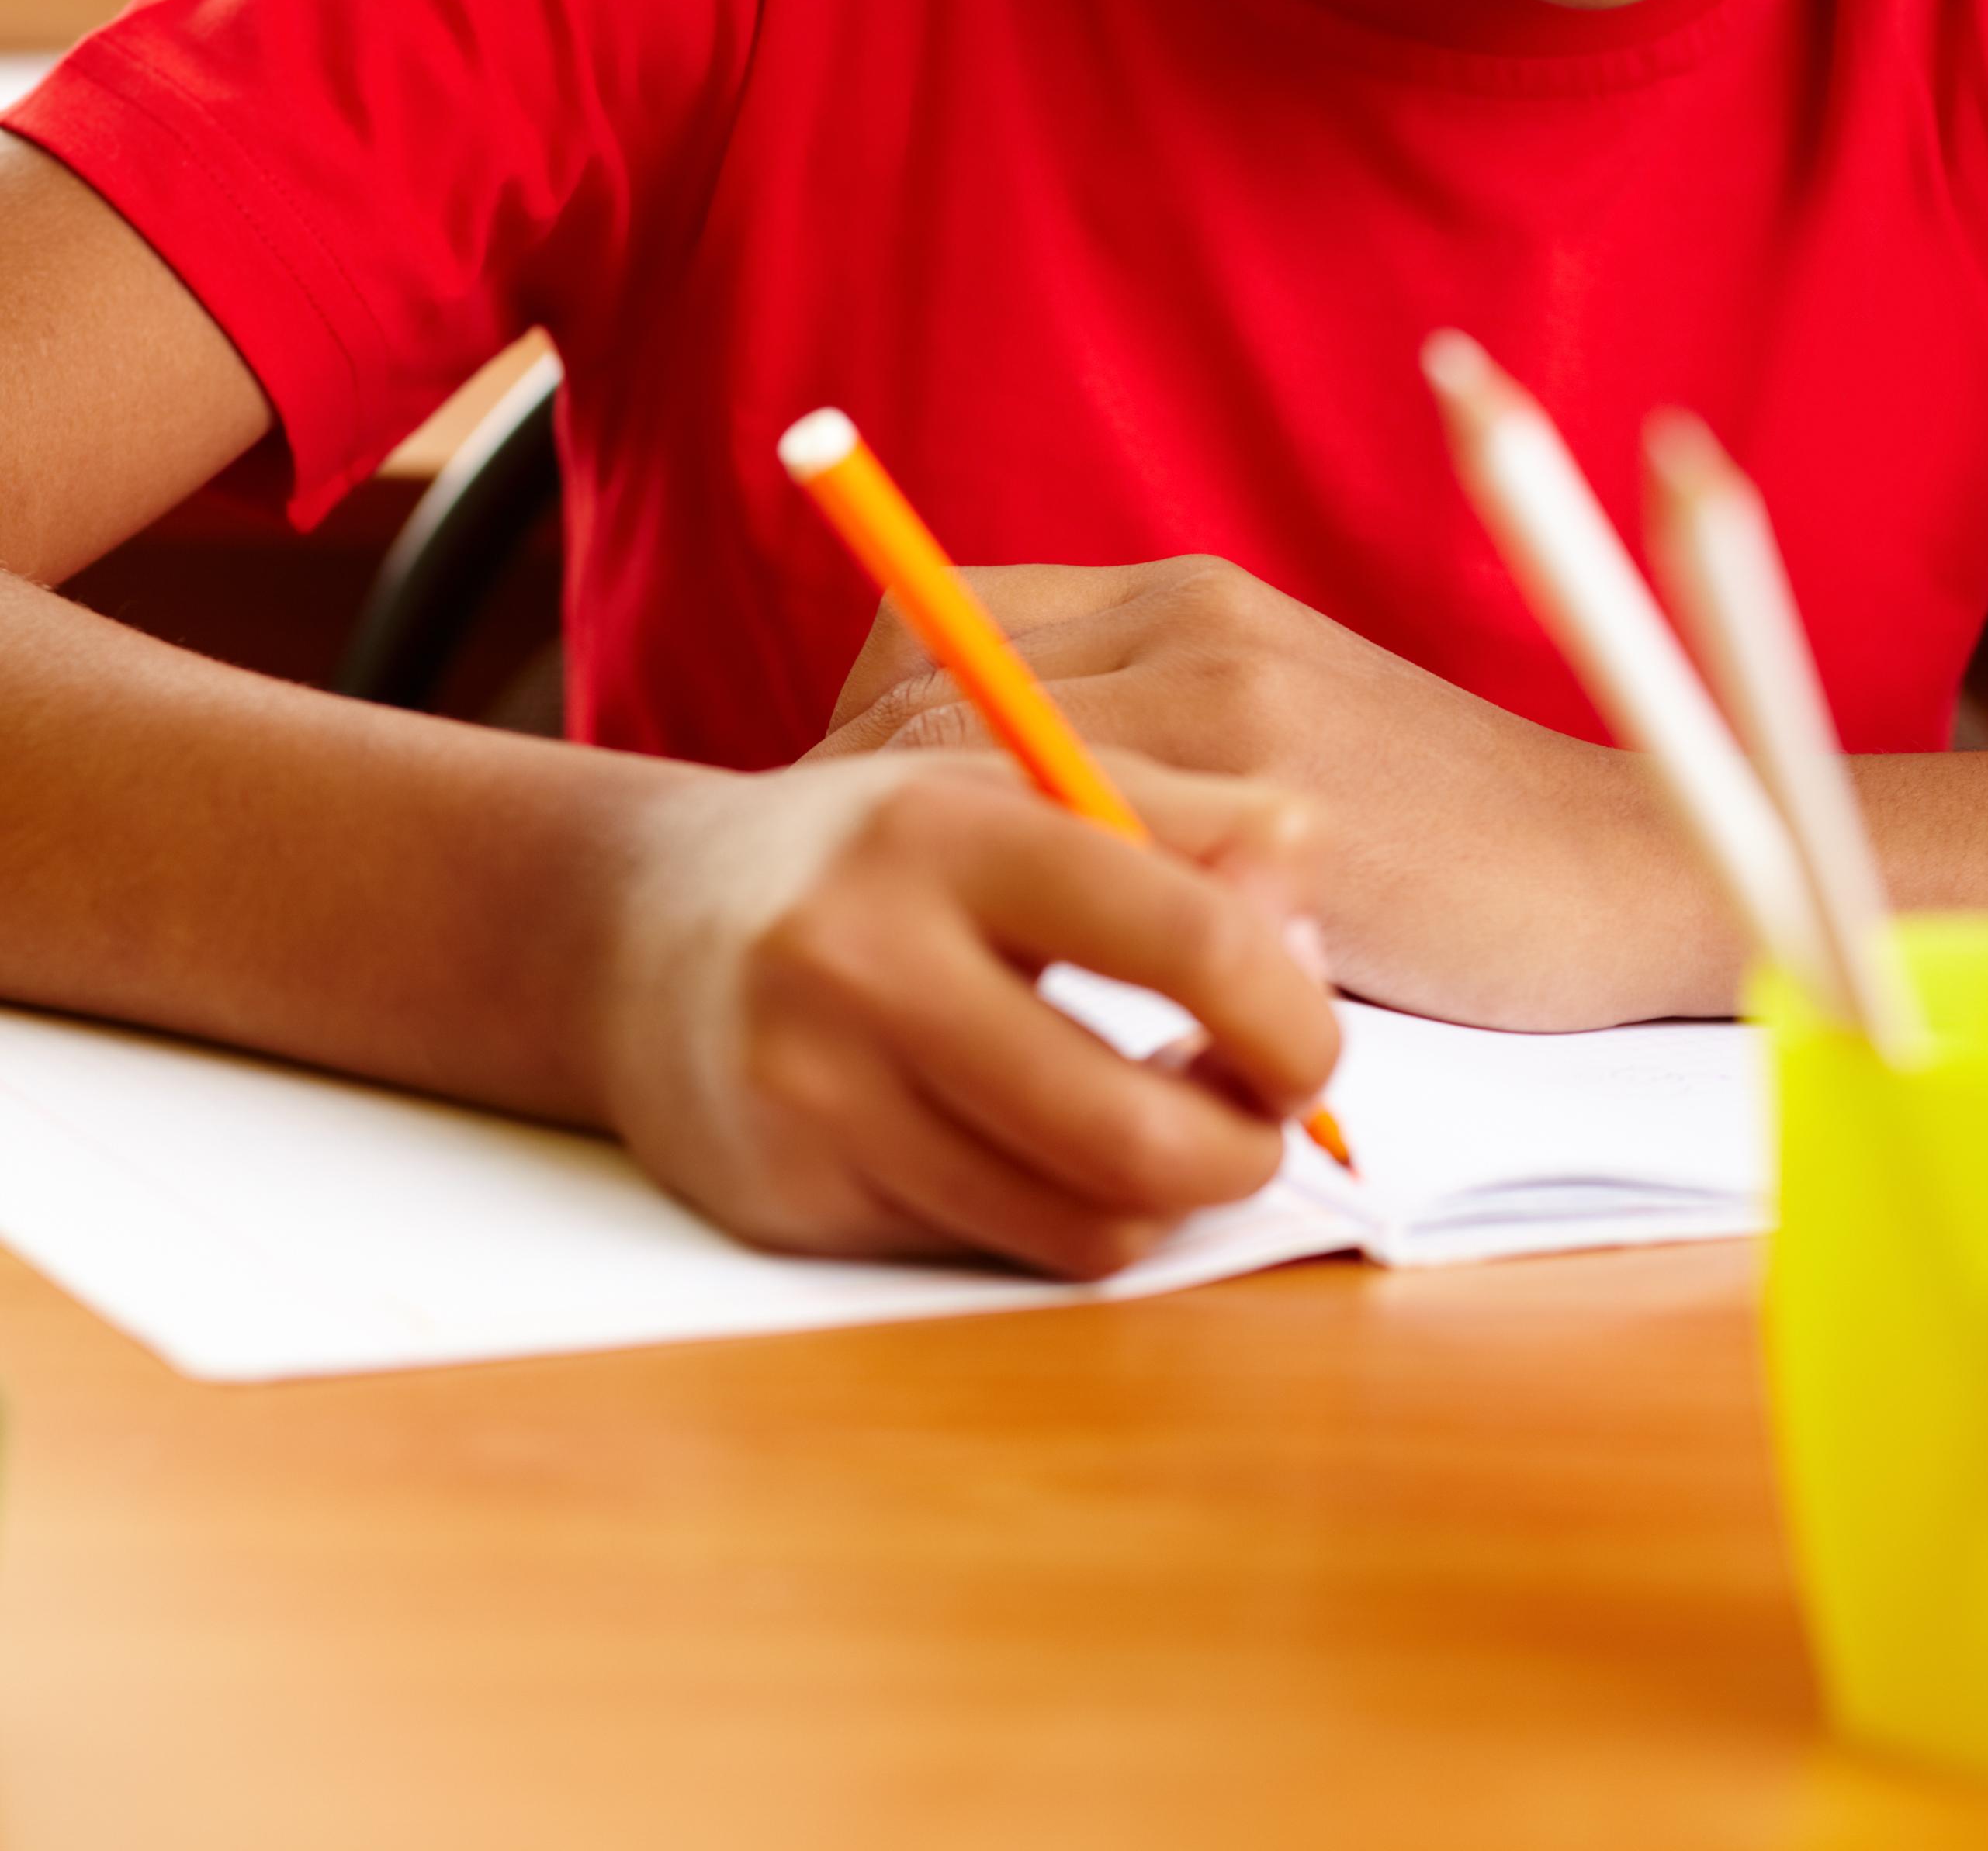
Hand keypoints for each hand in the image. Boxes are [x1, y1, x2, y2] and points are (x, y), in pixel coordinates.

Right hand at [597, 741, 1339, 1277]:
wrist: (631, 930)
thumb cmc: (869, 852)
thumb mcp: (1016, 781)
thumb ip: (1184, 819)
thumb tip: (1309, 908)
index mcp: (943, 828)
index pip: (1181, 936)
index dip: (1288, 1011)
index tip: (1310, 1039)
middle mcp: (864, 961)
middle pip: (1134, 1130)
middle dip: (1243, 1145)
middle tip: (1258, 1111)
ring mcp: (815, 1094)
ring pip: (1081, 1221)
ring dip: (1164, 1193)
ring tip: (1163, 1121)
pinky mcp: (788, 1202)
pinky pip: (993, 1251)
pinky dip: (1057, 1214)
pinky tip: (1045, 1145)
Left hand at [812, 557, 1745, 1028]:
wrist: (1615, 871)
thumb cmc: (1438, 838)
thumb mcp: (1275, 740)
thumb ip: (1146, 740)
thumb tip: (970, 808)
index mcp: (1184, 597)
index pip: (935, 626)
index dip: (860, 730)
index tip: (846, 832)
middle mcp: (1194, 621)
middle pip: (925, 690)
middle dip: (851, 809)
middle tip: (841, 922)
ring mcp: (1233, 706)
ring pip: (976, 768)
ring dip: (915, 873)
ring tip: (903, 963)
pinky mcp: (1278, 810)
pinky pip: (1076, 854)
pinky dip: (1016, 922)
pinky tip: (1018, 995)